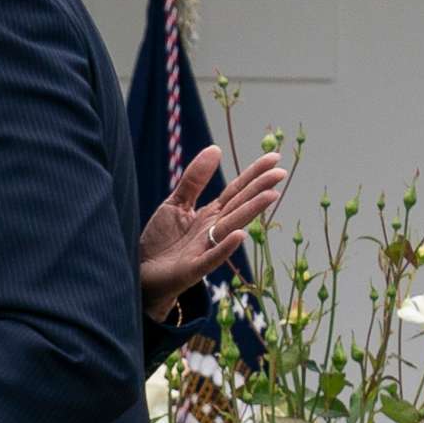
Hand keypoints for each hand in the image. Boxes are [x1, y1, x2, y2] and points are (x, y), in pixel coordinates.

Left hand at [138, 149, 287, 321]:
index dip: (254, 174)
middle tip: (281, 172)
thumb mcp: (176, 204)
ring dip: (251, 212)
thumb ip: (194, 179)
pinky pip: (211, 258)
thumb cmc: (161, 241)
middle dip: (260, 189)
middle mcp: (214, 231)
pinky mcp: (193, 269)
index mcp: (211, 214)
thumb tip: (216, 148)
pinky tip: (239, 236)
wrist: (143, 274)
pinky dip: (225, 248)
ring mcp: (206, 250)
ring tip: (271, 196)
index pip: (237, 191)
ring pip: (231, 228)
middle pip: (239, 206)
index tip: (275, 157)